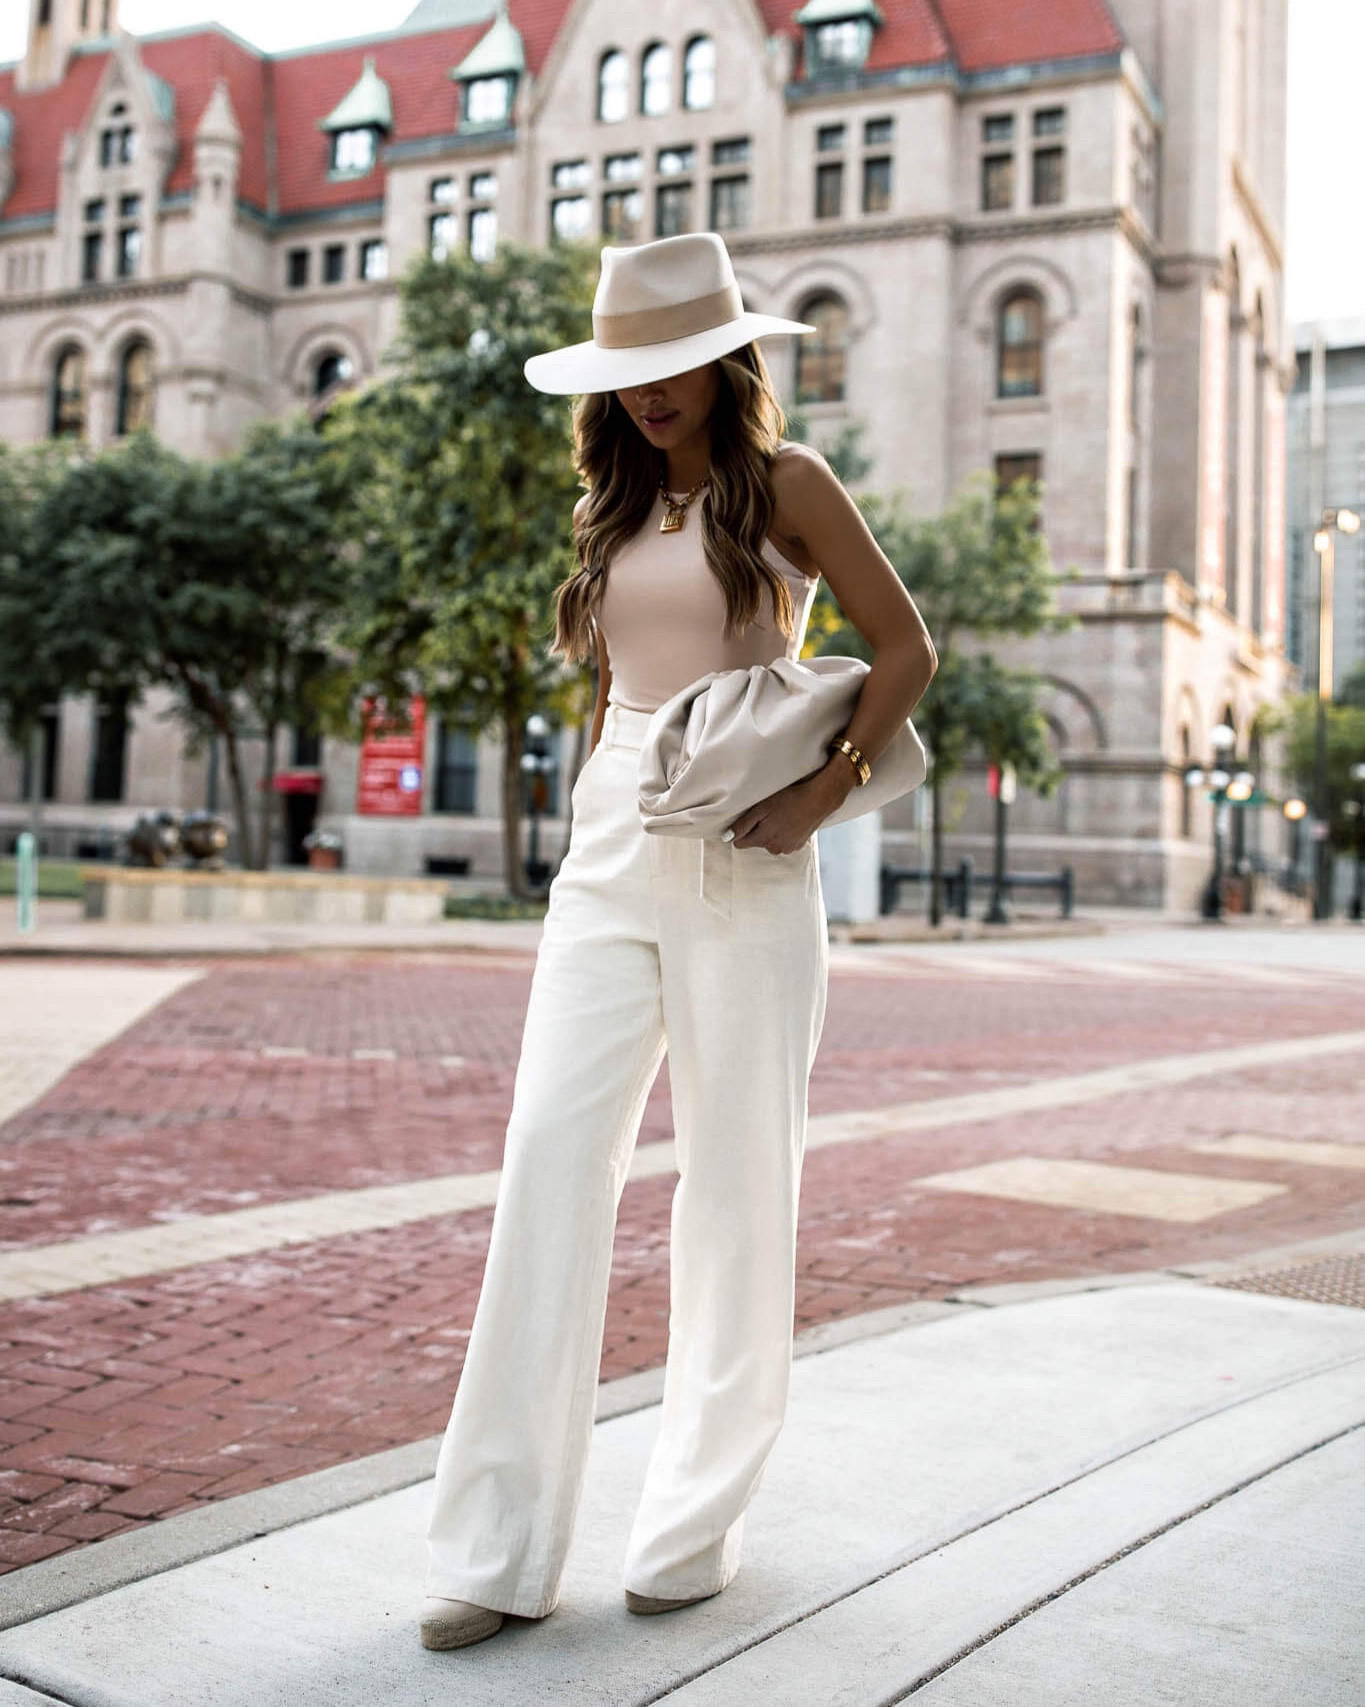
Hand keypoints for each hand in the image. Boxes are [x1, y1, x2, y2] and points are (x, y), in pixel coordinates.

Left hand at [725, 759, 856, 853]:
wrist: (819, 799)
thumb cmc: (789, 799)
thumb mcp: (762, 808)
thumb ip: (743, 825)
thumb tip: (726, 838)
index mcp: (762, 840)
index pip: (739, 844)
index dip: (740, 831)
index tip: (746, 819)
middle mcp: (774, 849)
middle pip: (756, 843)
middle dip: (757, 831)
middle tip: (767, 813)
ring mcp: (788, 849)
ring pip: (770, 843)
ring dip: (771, 833)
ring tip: (780, 816)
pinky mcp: (799, 846)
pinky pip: (784, 842)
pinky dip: (784, 834)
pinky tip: (790, 821)